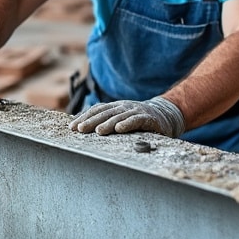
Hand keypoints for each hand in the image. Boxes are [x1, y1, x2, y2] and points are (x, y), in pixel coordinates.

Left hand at [70, 96, 185, 136]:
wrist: (166, 115)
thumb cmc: (139, 120)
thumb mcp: (121, 119)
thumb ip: (106, 121)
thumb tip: (82, 127)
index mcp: (115, 107)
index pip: (96, 110)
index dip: (84, 117)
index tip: (71, 127)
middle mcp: (124, 107)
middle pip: (104, 113)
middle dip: (90, 121)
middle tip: (79, 129)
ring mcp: (136, 111)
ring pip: (119, 116)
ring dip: (107, 123)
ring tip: (98, 131)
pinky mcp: (149, 118)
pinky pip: (137, 120)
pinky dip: (127, 124)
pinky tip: (119, 129)